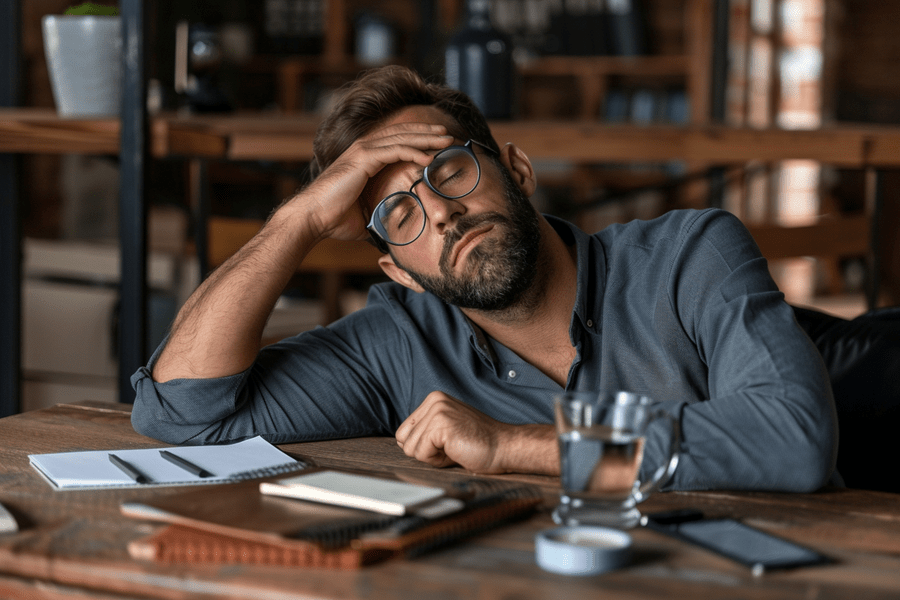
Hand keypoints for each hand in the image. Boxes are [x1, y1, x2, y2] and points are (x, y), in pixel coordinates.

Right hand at [292, 122, 454, 243]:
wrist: (313, 220)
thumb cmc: (334, 220)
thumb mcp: (365, 215)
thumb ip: (379, 214)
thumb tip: (394, 230)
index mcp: (364, 158)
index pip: (396, 141)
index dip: (418, 140)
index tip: (438, 145)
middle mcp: (363, 149)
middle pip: (401, 133)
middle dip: (426, 133)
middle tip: (448, 135)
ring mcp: (362, 152)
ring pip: (400, 138)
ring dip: (425, 138)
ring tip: (445, 140)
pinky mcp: (362, 160)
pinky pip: (393, 151)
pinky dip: (412, 152)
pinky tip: (428, 159)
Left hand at [395, 391, 511, 472]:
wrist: (503, 448)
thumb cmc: (477, 444)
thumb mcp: (445, 432)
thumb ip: (423, 432)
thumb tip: (401, 441)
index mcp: (433, 399)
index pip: (403, 432)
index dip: (422, 446)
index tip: (446, 444)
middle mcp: (433, 400)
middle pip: (403, 440)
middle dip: (424, 452)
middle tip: (451, 448)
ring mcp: (437, 411)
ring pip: (410, 448)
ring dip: (432, 457)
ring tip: (455, 449)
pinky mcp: (441, 425)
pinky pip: (420, 453)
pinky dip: (436, 460)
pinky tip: (456, 451)